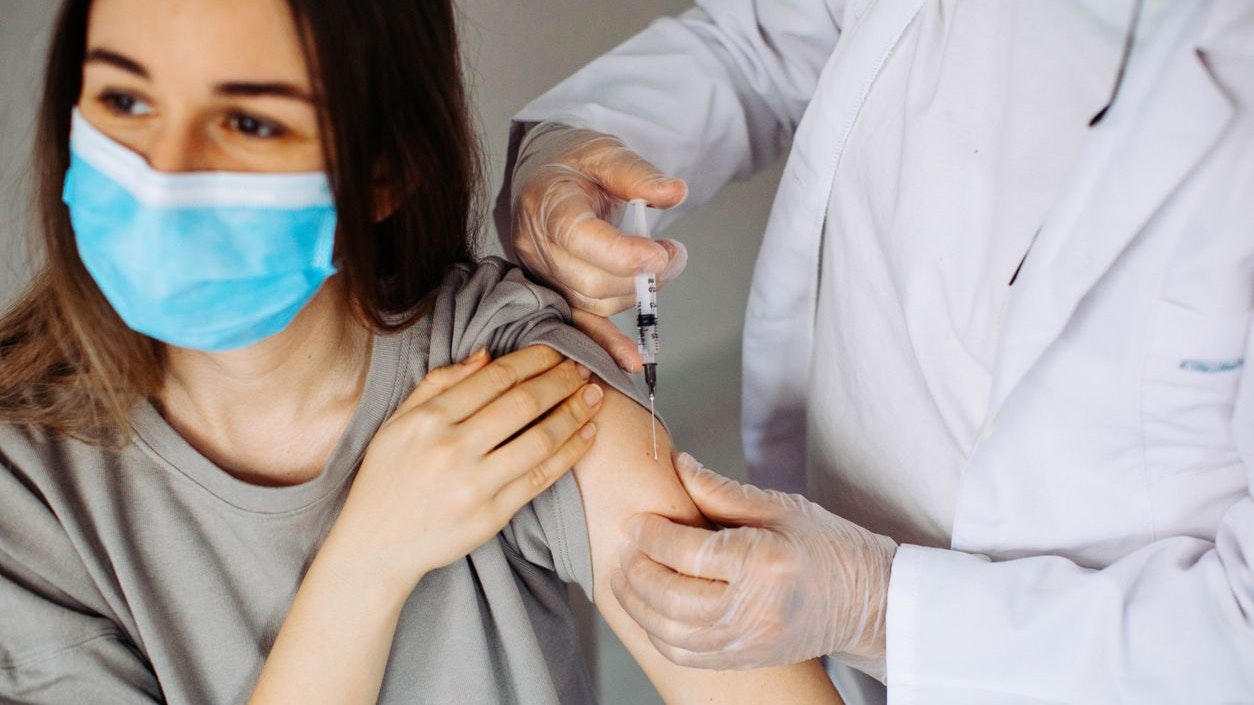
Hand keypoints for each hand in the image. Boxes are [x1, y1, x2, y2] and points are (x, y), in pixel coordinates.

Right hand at [328, 346, 604, 594]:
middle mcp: (452, 449)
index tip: (556, 351)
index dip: (533, 360)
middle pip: (523, 403)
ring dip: (574, 412)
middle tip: (583, 368)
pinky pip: (541, 478)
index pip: (494, 378)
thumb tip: (486, 354)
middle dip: (561, 380)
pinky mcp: (492, 516)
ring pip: (539, 439)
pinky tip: (586, 434)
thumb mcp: (398, 422)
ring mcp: (474, 485)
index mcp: (428, 420)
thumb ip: (438, 383)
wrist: (376, 546)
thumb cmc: (387, 479)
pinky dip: (570, 453)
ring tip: (593, 395)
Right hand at [509, 122, 688, 369]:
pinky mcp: (556, 291)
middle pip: (589, 281)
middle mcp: (537, 246)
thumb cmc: (573, 163)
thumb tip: (676, 193)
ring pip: (592, 303)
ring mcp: (543, 274)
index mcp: (547, 205)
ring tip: (663, 266)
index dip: (623, 253)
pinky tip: (632, 361)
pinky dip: (607, 343)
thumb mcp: (604, 152)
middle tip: (675, 255)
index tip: (661, 252)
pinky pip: (580, 323)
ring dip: (635, 294)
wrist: (544, 174)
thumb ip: (637, 174)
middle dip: (641, 276)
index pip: (579, 238)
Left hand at [611, 452, 897, 674]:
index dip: (652, 536)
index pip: (688, 552)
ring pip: (671, 632)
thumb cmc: (830, 547)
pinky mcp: (745, 659)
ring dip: (638, 605)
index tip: (636, 522)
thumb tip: (676, 465)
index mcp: (764, 562)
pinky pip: (686, 654)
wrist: (871, 601)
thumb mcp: (781, 506)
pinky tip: (648, 609)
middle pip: (671, 597)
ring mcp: (749, 641)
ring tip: (625, 577)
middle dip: (636, 571)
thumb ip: (721, 490)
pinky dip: (657, 633)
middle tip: (624, 548)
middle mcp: (755, 609)